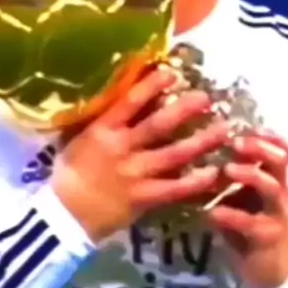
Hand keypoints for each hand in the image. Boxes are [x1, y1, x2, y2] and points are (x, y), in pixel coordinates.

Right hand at [51, 68, 227, 242]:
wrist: (63, 214)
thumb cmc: (70, 172)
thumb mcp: (83, 137)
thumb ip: (106, 120)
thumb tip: (130, 97)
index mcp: (103, 129)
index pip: (130, 101)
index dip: (152, 85)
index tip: (173, 73)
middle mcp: (122, 147)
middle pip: (158, 125)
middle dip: (184, 109)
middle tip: (207, 97)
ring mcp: (134, 173)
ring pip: (174, 155)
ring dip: (201, 142)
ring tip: (224, 129)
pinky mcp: (143, 197)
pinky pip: (174, 189)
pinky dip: (195, 181)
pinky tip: (214, 173)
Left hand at [204, 132, 287, 287]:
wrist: (269, 271)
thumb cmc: (251, 224)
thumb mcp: (243, 197)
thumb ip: (231, 175)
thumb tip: (202, 146)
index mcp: (274, 178)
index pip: (282, 149)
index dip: (267, 135)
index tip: (244, 124)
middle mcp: (280, 192)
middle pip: (281, 161)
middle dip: (260, 148)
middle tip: (235, 142)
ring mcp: (277, 214)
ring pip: (272, 188)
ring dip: (250, 175)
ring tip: (227, 170)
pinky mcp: (267, 237)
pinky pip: (250, 223)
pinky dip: (230, 215)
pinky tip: (211, 212)